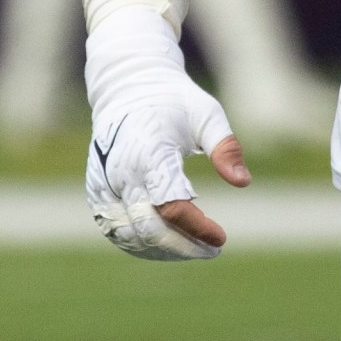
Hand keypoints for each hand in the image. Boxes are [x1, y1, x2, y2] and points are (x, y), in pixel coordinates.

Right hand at [85, 7, 250, 260]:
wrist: (128, 89)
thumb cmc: (175, 102)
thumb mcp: (207, 115)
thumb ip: (225, 148)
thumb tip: (243, 183)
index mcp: (149, 152)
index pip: (171, 206)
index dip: (197, 228)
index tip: (221, 238)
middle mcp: (121, 171)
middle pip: (149, 228)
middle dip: (183, 247)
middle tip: (213, 249)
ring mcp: (104, 183)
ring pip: (129, 236)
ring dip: (163, 251)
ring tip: (194, 249)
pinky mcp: (97, 191)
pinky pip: (115, 229)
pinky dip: (140, 244)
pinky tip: (168, 245)